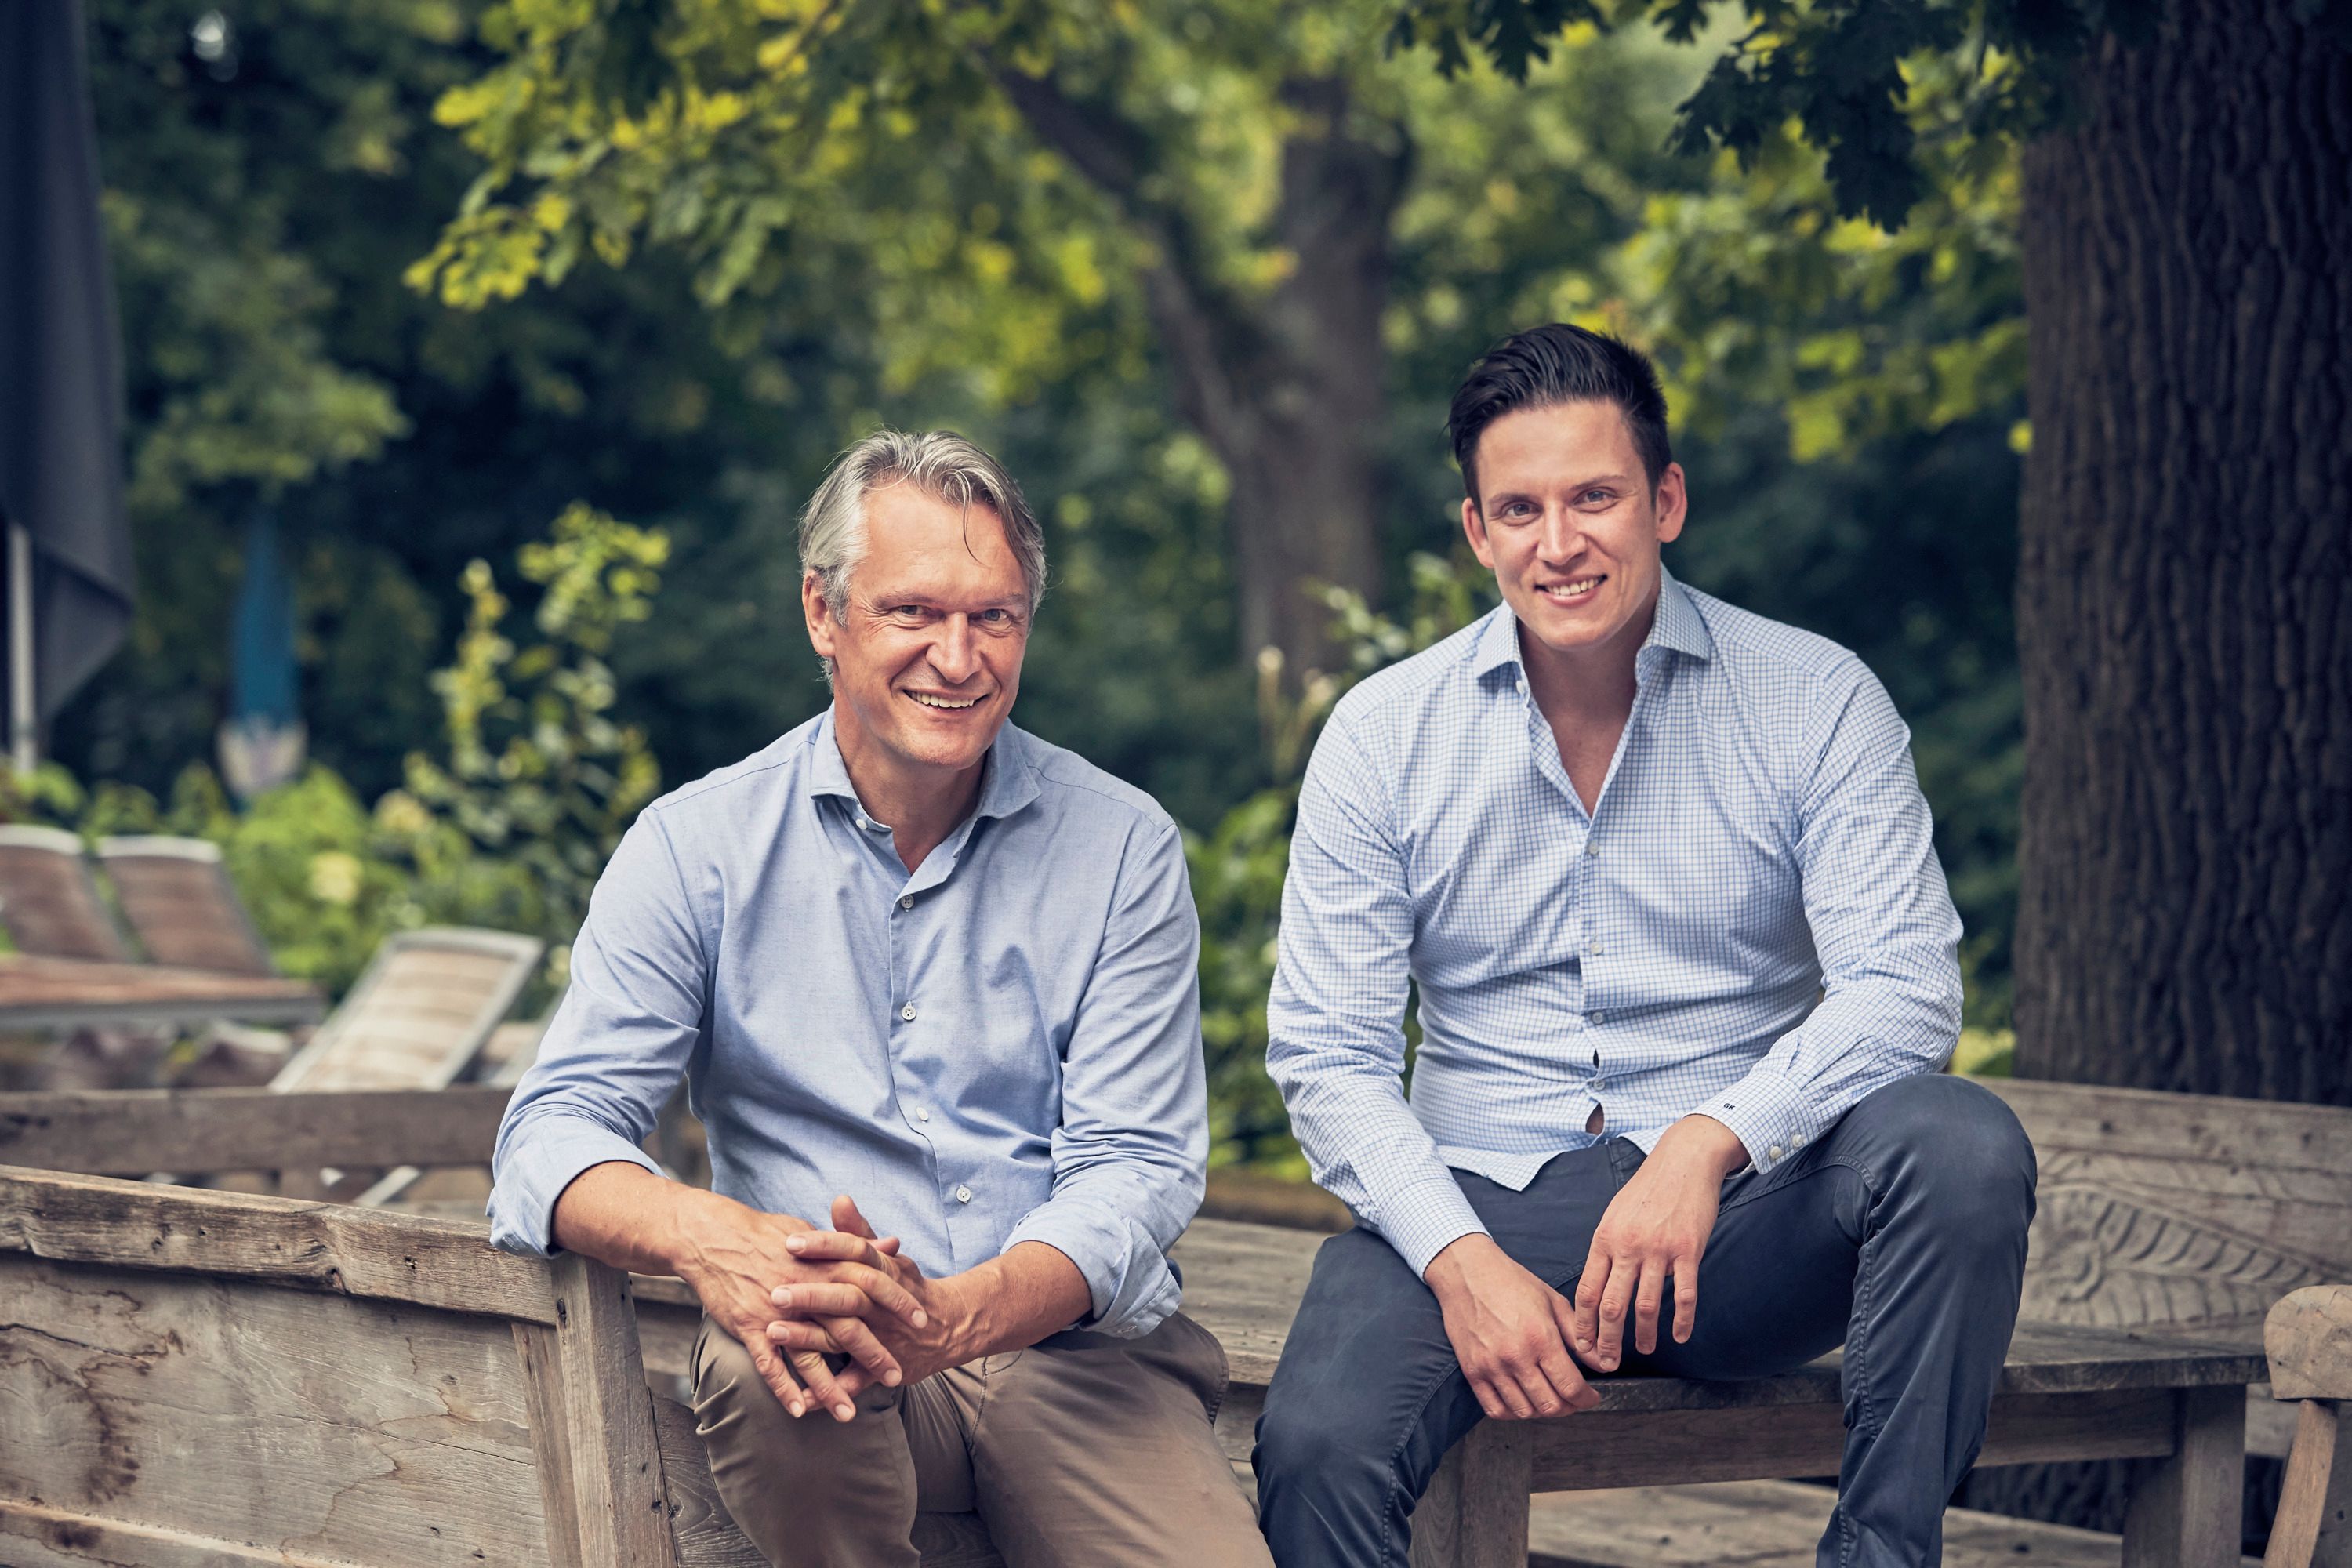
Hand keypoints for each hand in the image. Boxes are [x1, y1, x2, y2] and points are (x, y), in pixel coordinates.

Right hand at [674, 1196, 928, 1423]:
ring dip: (829, 1387)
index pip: (871, 1283)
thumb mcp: (814, 1233)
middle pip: (847, 1327)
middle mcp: (805, 1289)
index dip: (898, 1302)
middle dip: (874, 1354)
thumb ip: (854, 1243)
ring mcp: (777, 1311)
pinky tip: (799, 1410)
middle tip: (896, 1377)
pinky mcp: (750, 1326)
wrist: (713, 1237)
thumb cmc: (765, 1233)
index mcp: (823, 1263)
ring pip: (809, 1356)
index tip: (921, 1321)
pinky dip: (784, 1388)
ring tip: (849, 1414)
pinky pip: (770, 1364)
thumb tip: (892, 1244)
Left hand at [763, 1195, 970, 1396]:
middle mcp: (883, 1304)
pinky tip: (800, 1398)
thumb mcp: (888, 1257)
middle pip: (847, 1295)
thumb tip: (839, 1199)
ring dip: (809, 1338)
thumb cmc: (908, 1286)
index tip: (791, 1240)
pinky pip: (854, 1381)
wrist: (950, 1327)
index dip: (824, 1246)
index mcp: (884, 1271)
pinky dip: (829, 1392)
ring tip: (773, 1332)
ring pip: (846, 1337)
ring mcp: (884, 1337)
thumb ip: (859, 1232)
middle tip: (774, 1290)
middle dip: (811, 1293)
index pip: (854, 1252)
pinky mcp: (883, 1368)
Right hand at [1424, 1232, 1598, 1419]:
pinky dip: (1513, 1413)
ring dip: (1542, 1411)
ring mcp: (1491, 1366)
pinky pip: (1495, 1409)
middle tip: (1573, 1399)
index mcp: (1540, 1337)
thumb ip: (1579, 1336)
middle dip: (1569, 1407)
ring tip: (1549, 1398)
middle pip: (1550, 1405)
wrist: (1468, 1272)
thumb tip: (1603, 1363)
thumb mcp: (1553, 1302)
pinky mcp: (1471, 1371)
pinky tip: (1523, 1401)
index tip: (1591, 1397)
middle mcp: (1516, 1355)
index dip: (1587, 1399)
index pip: (1571, 1386)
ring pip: (1524, 1412)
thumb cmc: (1512, 1283)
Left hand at [1570, 1114, 1745, 1370]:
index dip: (1582, 1325)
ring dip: (1643, 1335)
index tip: (1582, 1347)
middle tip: (1608, 1363)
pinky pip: (1684, 1295)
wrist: (1683, 1161)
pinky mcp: (1688, 1250)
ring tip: (1643, 1350)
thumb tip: (1596, 1287)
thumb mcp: (1614, 1215)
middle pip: (1611, 1305)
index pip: (1586, 1291)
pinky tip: (1680, 1336)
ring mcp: (1658, 1249)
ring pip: (1646, 1306)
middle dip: (1607, 1341)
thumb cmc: (1646, 1190)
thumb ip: (1606, 1250)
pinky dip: (1682, 1321)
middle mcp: (1628, 1246)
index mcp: (1604, 1239)